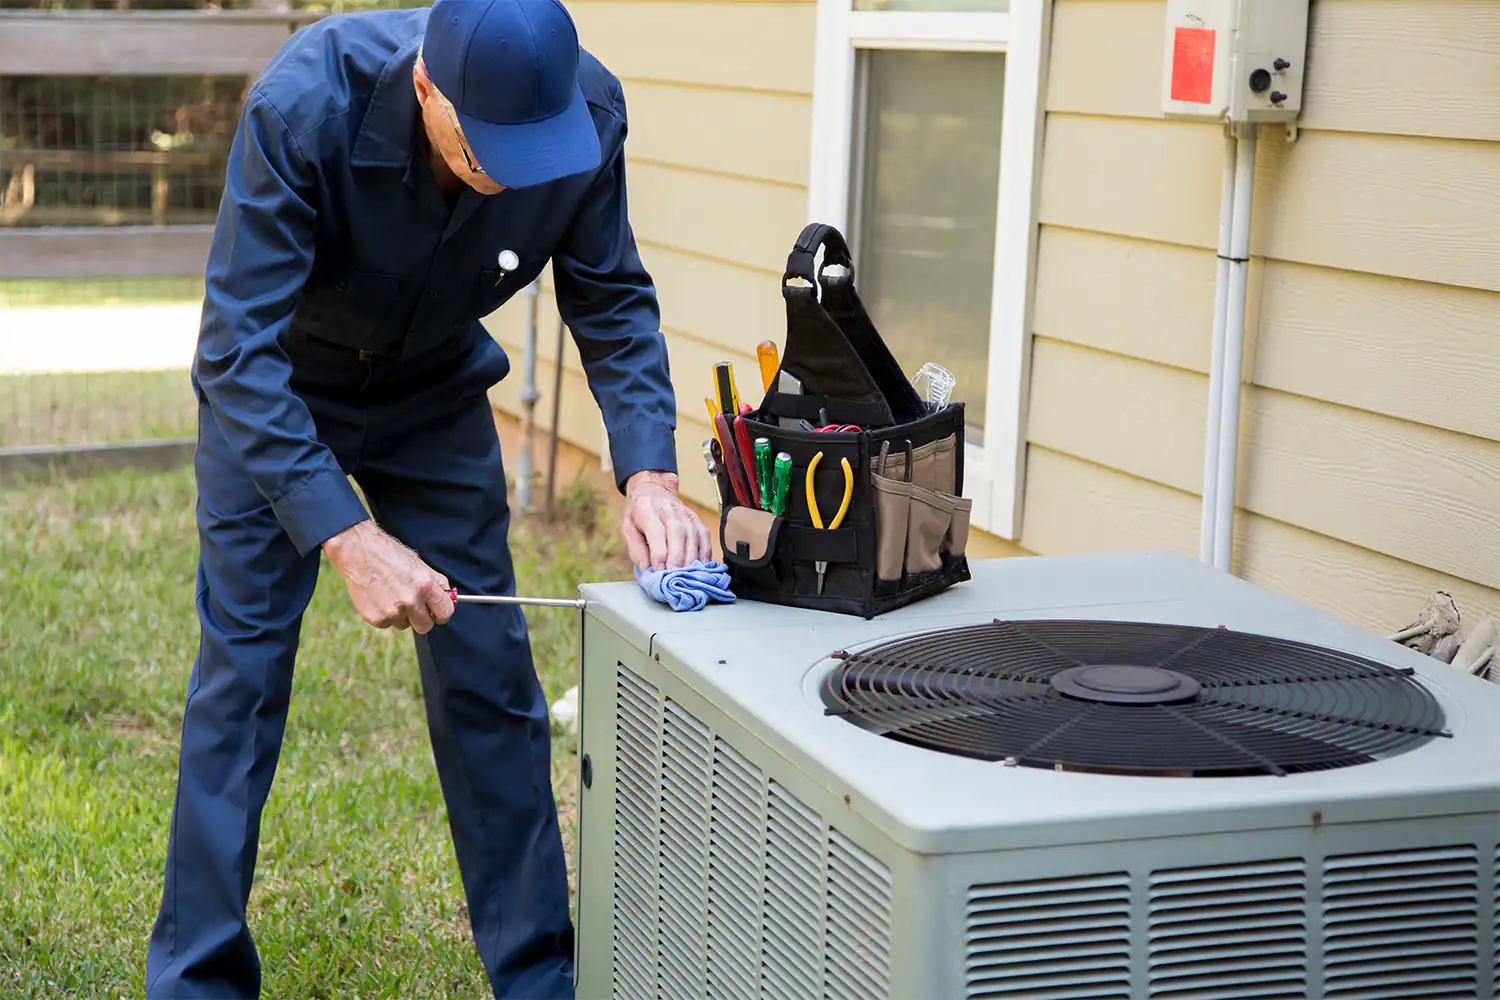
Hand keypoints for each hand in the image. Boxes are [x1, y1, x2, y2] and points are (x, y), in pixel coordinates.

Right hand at [322, 519, 454, 632]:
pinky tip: (379, 597)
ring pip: (404, 625)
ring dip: (401, 616)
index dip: (441, 614)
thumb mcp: (419, 564)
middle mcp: (410, 601)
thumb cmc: (390, 555)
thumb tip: (449, 596)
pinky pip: (387, 624)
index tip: (436, 612)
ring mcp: (392, 611)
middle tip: (413, 606)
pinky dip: (384, 615)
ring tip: (390, 595)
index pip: (445, 613)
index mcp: (425, 585)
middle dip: (422, 619)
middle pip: (425, 626)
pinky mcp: (375, 618)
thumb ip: (436, 582)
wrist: (358, 551)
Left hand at [621, 470, 711, 571]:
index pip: (656, 532)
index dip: (658, 553)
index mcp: (648, 510)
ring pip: (693, 535)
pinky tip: (701, 566)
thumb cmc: (638, 513)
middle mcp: (668, 510)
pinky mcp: (696, 519)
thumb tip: (647, 571)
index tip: (659, 571)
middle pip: (678, 533)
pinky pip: (704, 536)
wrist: (652, 490)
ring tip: (687, 574)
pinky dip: (705, 552)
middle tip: (674, 575)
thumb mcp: (627, 528)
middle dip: (677, 557)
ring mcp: (685, 514)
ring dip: (691, 557)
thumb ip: (636, 550)